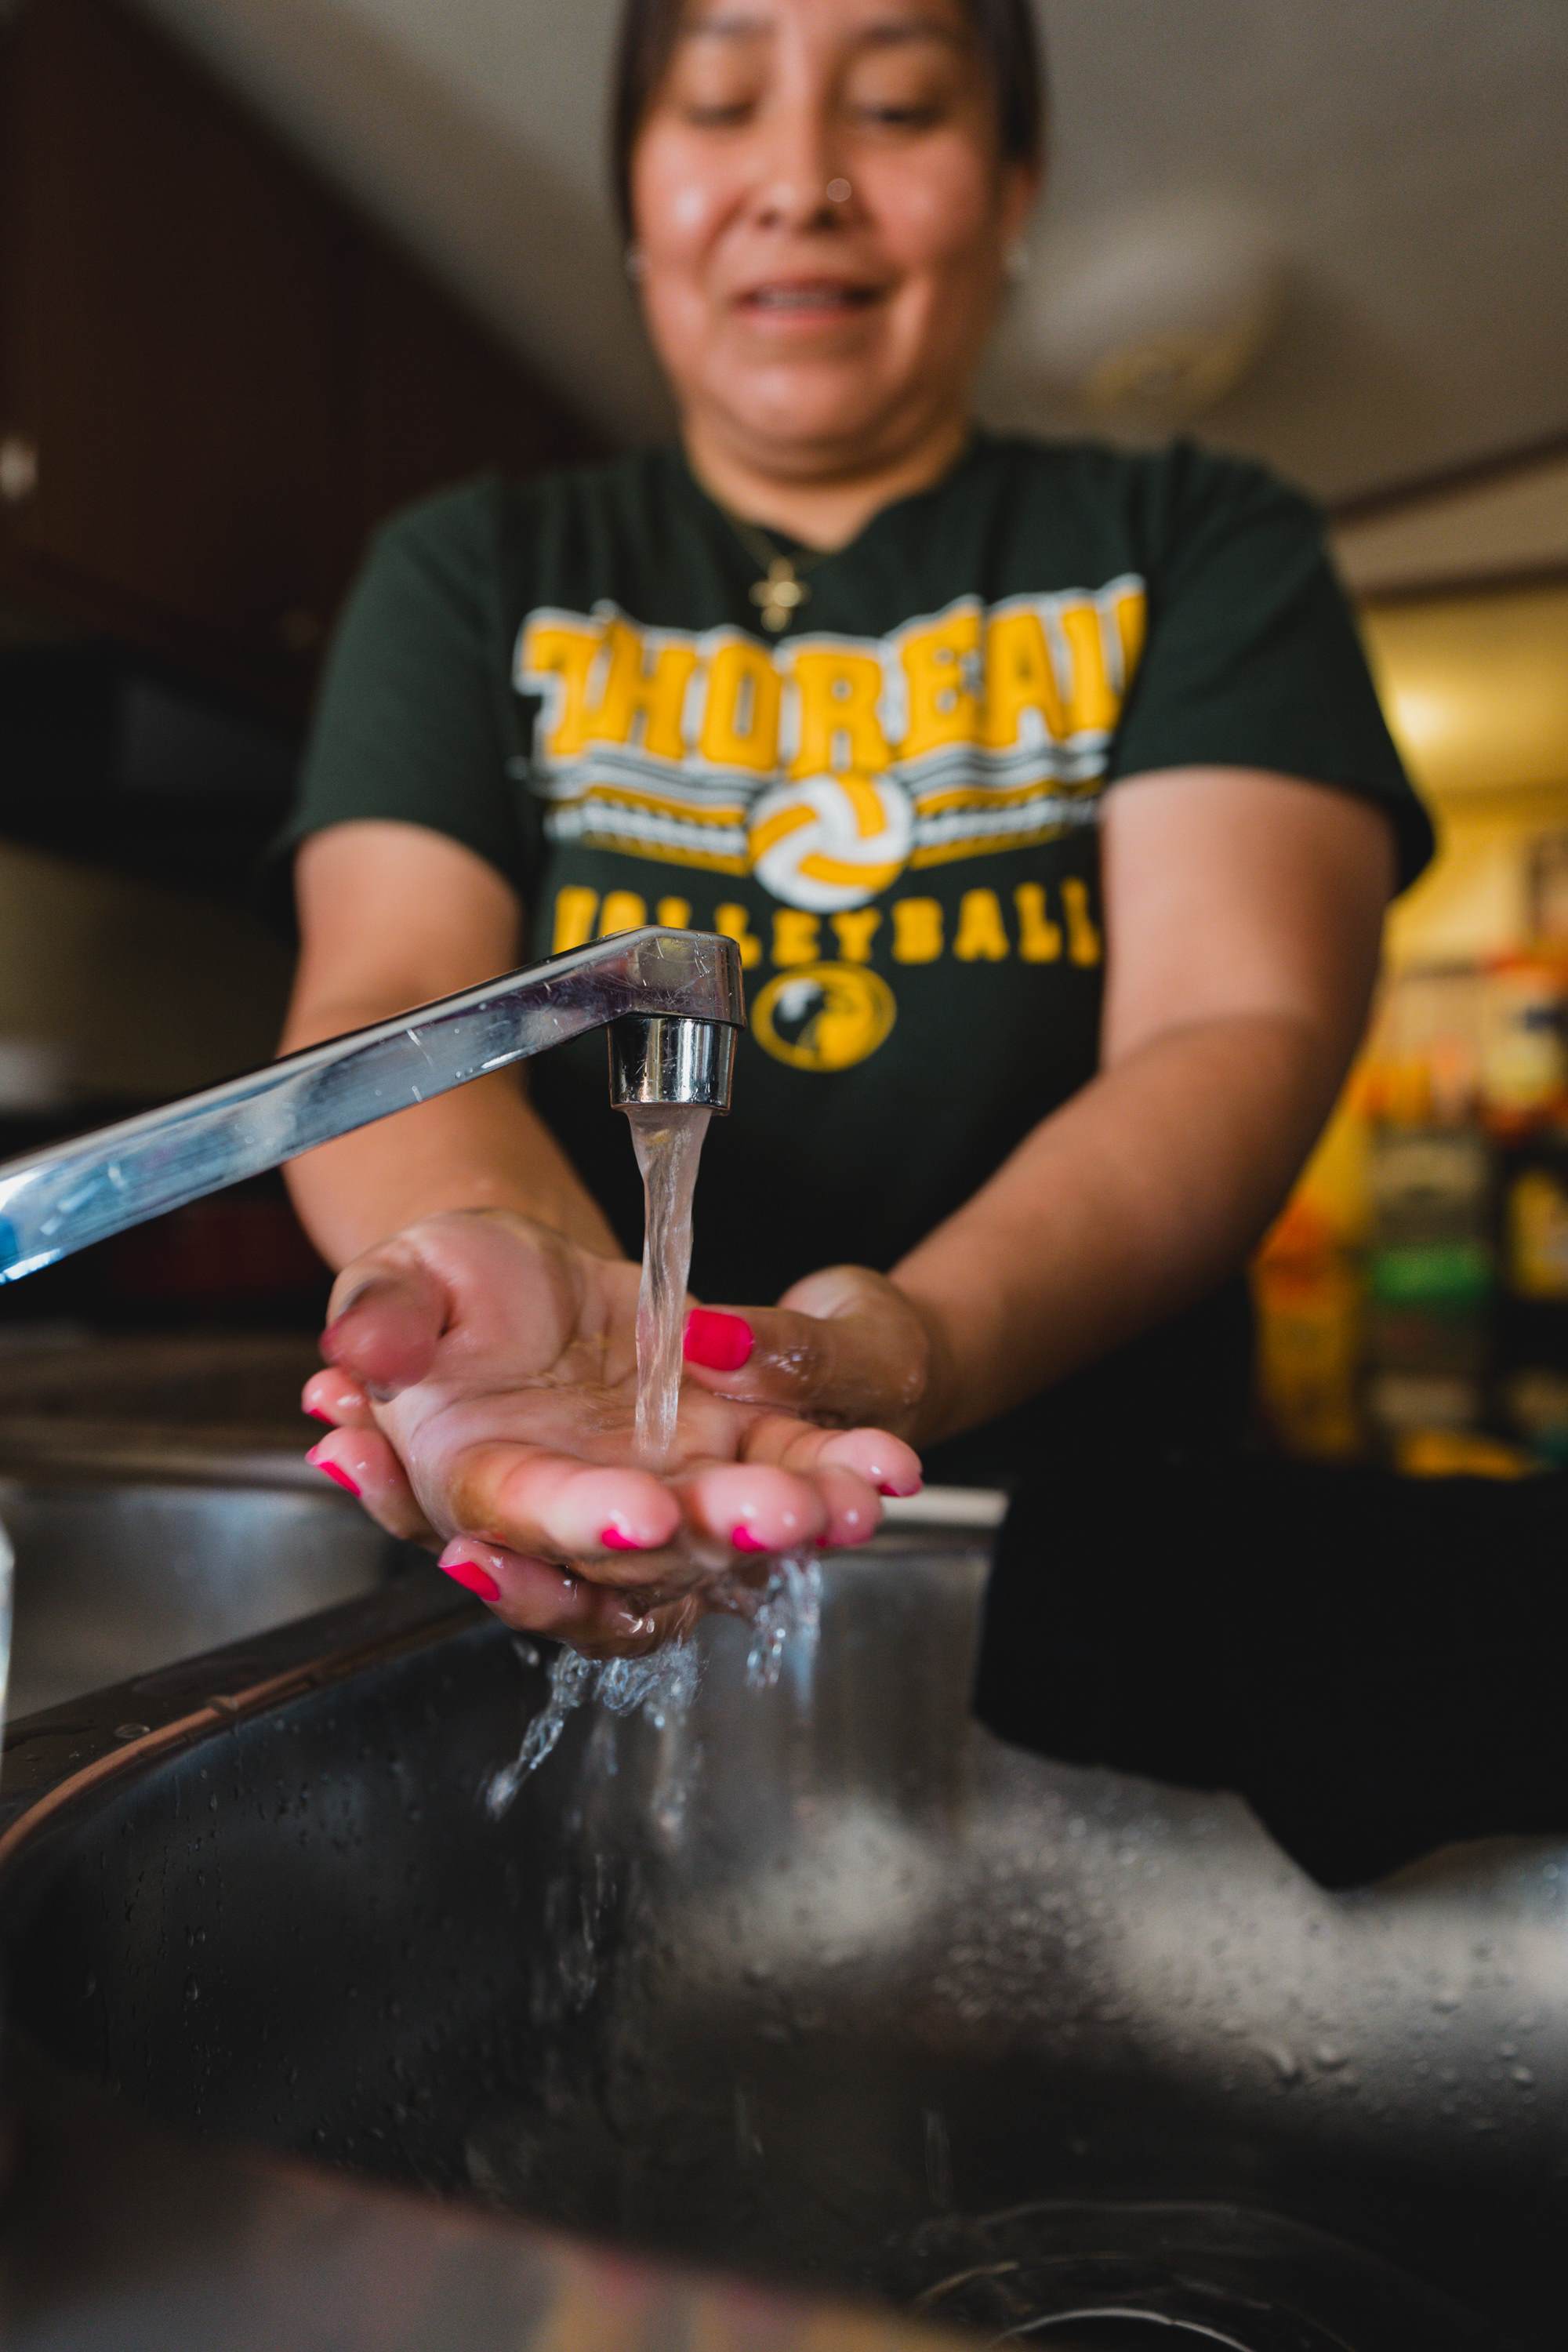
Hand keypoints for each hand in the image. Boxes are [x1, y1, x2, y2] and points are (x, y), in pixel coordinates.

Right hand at [301, 1212, 922, 1655]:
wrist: (521, 1276)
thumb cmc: (450, 1287)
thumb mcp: (406, 1273)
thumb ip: (383, 1313)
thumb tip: (357, 1355)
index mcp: (483, 1480)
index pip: (525, 1519)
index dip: (577, 1525)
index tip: (631, 1514)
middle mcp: (580, 1511)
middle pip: (647, 1553)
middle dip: (712, 1533)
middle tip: (771, 1512)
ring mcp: (664, 1489)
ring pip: (731, 1535)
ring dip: (791, 1522)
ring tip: (844, 1501)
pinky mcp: (730, 1453)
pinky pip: (790, 1477)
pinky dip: (839, 1474)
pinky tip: (886, 1467)